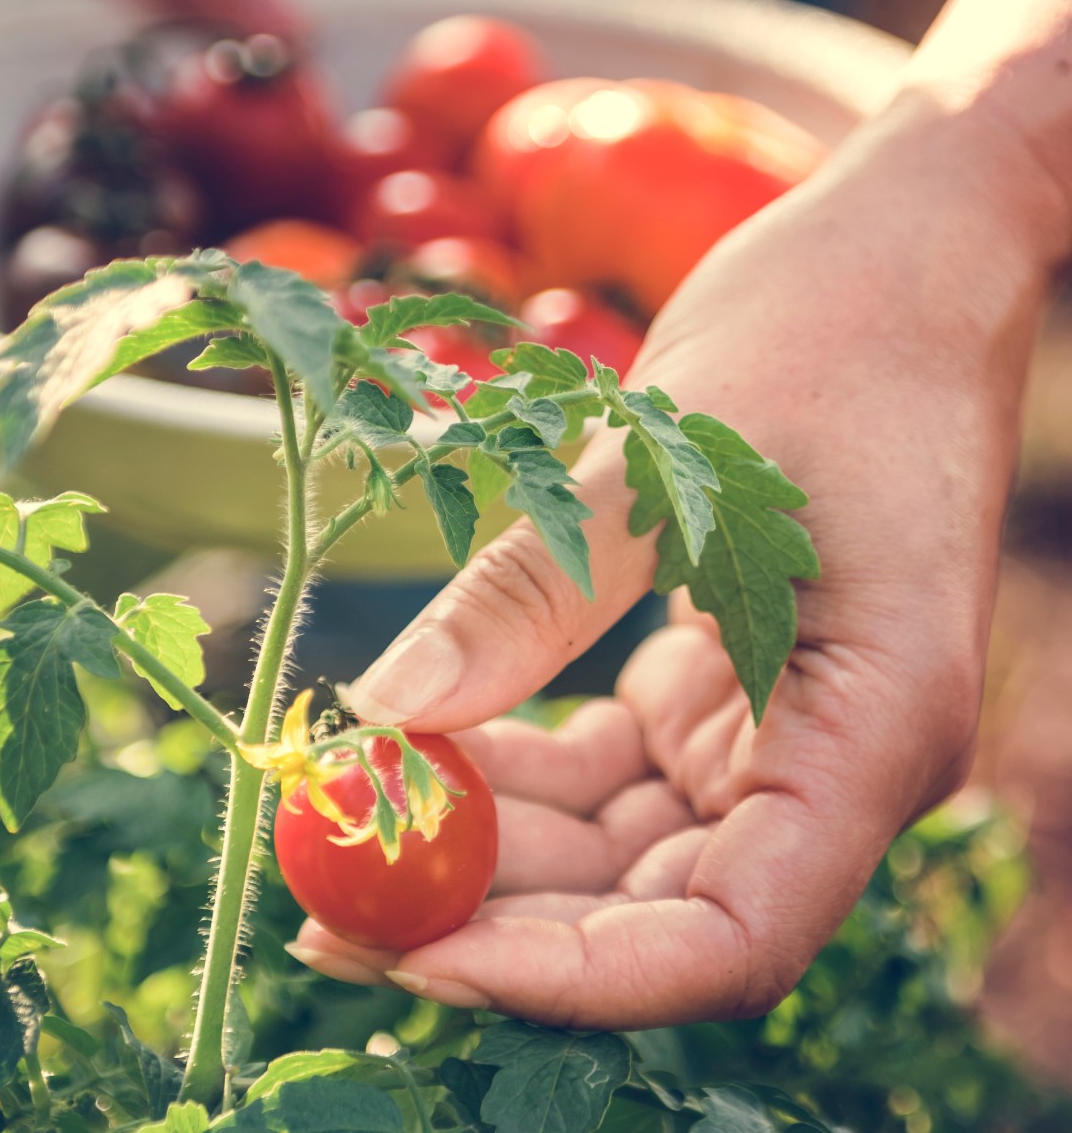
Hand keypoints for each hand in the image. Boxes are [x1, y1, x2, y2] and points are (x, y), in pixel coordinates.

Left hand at [285, 95, 1068, 1026]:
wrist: (899, 256)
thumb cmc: (824, 330)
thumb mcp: (659, 458)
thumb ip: (528, 598)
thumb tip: (382, 712)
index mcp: (873, 727)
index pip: (729, 936)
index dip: (570, 976)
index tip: (415, 955)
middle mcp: (839, 756)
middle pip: (660, 907)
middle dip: (497, 919)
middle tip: (331, 909)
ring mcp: (785, 724)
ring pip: (627, 846)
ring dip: (496, 844)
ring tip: (353, 823)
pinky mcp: (732, 680)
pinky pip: (616, 766)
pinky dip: (522, 765)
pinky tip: (425, 740)